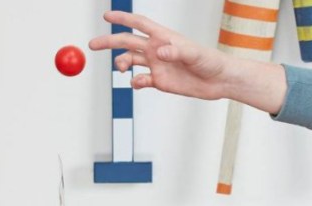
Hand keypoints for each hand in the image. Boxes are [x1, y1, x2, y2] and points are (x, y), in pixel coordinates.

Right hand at [88, 11, 287, 111]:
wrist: (219, 82)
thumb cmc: (211, 62)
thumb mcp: (195, 55)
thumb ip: (176, 52)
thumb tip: (157, 51)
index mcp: (163, 37)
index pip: (139, 24)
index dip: (122, 18)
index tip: (107, 15)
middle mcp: (157, 49)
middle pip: (127, 42)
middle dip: (109, 42)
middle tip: (92, 44)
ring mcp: (157, 65)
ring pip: (130, 61)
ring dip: (122, 64)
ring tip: (123, 69)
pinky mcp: (159, 81)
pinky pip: (139, 81)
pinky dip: (135, 83)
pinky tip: (139, 84)